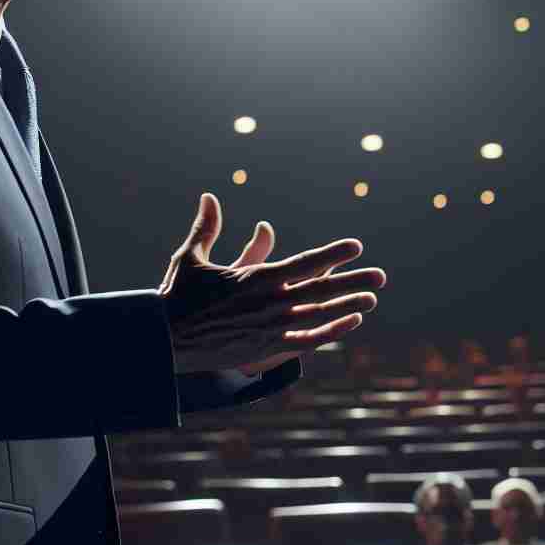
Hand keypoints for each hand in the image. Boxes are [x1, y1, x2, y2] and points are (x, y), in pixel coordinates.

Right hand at [159, 193, 384, 373]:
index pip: (306, 262)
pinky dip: (332, 331)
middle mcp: (271, 301)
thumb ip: (207, 227)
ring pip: (320, 315)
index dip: (334, 253)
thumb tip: (208, 195)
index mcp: (258, 277)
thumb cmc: (176, 297)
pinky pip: (308, 340)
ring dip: (349, 305)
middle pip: (322, 289)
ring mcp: (272, 327)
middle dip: (354, 280)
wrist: (163, 341)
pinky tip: (351, 322)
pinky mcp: (267, 349)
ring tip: (373, 297)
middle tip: (381, 275)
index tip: (356, 245)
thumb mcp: (192, 257)